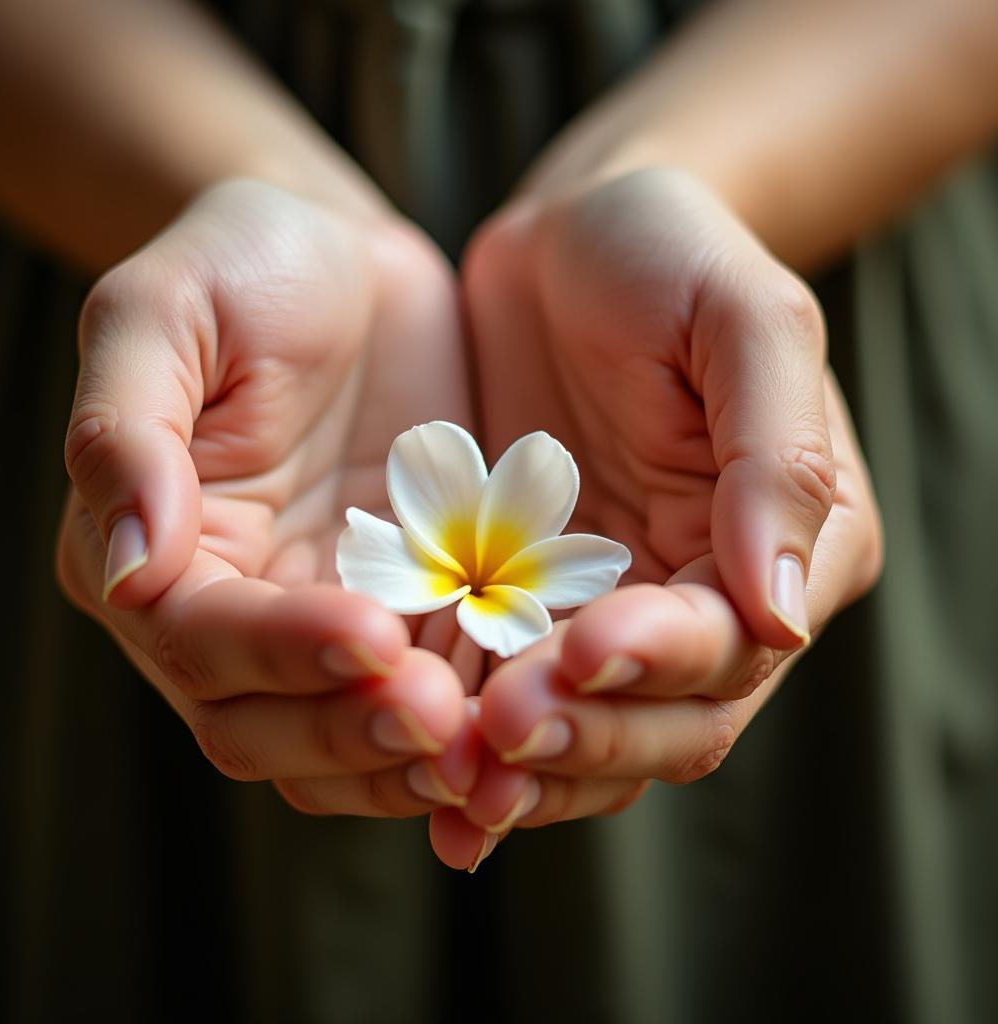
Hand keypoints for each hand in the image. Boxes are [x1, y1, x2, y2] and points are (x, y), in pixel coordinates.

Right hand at [57, 179, 479, 818]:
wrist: (344, 263)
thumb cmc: (244, 265)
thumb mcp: (164, 313)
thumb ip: (125, 432)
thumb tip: (127, 567)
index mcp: (159, 555)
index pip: (201, 642)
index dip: (278, 653)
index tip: (367, 636)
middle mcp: (234, 614)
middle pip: (266, 724)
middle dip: (350, 727)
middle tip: (438, 714)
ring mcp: (326, 623)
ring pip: (348, 740)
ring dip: (413, 759)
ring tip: (493, 745)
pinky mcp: (409, 615)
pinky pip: (433, 696)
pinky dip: (471, 729)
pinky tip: (528, 722)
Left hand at [436, 168, 881, 864]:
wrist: (571, 240)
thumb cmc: (668, 253)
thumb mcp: (742, 319)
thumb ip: (777, 456)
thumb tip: (780, 613)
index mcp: (786, 543)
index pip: (733, 643)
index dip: (662, 665)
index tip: (583, 654)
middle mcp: (710, 597)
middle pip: (667, 719)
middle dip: (588, 734)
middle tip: (498, 735)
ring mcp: (618, 609)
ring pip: (592, 732)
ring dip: (530, 768)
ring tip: (455, 784)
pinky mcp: (535, 605)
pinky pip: (515, 693)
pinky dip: (479, 740)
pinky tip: (428, 771)